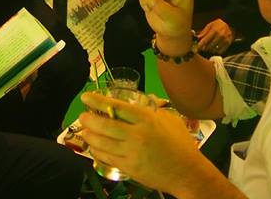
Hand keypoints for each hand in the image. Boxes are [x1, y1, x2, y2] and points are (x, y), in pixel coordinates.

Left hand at [79, 92, 202, 191]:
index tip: (86, 97)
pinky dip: (98, 151)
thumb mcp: (170, 119)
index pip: (116, 107)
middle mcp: (136, 135)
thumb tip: (143, 102)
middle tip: (83, 116)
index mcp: (146, 119)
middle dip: (89, 119)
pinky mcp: (129, 168)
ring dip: (90, 136)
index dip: (97, 101)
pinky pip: (107, 158)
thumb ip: (154, 110)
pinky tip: (95, 147)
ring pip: (102, 143)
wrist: (188, 173)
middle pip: (104, 125)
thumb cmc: (181, 144)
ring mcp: (131, 153)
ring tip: (85, 131)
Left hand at [197, 19, 232, 54]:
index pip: (205, 40)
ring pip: (214, 50)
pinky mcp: (228, 44)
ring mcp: (225, 40)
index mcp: (214, 30)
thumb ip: (204, 32)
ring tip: (209, 47)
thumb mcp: (210, 25)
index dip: (200, 45)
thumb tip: (198, 38)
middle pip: (209, 47)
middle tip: (203, 48)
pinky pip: (220, 51)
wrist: (230, 23)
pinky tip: (215, 48)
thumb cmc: (218, 24)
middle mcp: (220, 36)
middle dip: (205, 48)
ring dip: (210, 50)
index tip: (197, 48)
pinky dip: (216, 51)